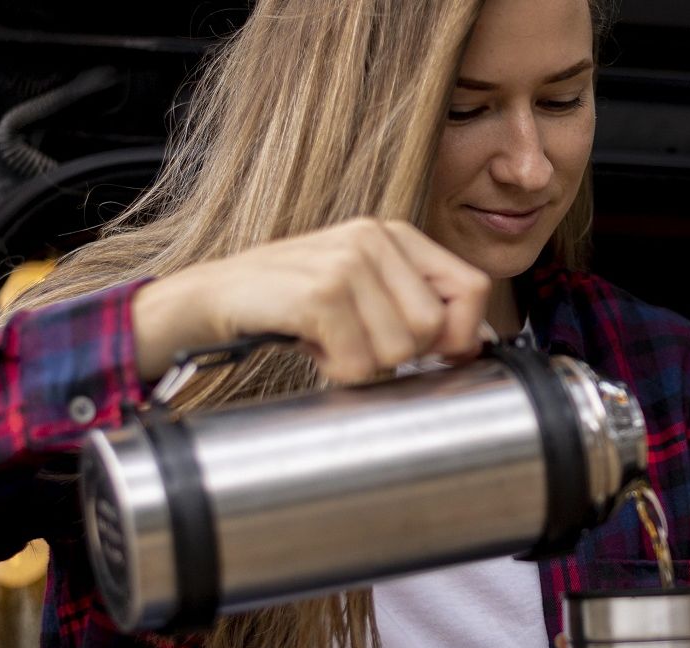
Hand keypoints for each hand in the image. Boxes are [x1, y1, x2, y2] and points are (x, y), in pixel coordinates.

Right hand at [132, 218, 491, 382]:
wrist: (214, 298)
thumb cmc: (291, 302)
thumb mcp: (363, 293)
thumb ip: (417, 306)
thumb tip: (474, 343)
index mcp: (395, 235)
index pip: (472, 287)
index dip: (461, 334)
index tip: (436, 354)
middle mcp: (374, 238)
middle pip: (435, 328)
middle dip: (401, 355)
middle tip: (358, 343)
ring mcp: (346, 262)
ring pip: (400, 350)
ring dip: (363, 364)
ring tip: (330, 342)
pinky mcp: (319, 293)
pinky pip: (359, 363)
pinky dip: (336, 370)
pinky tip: (313, 348)